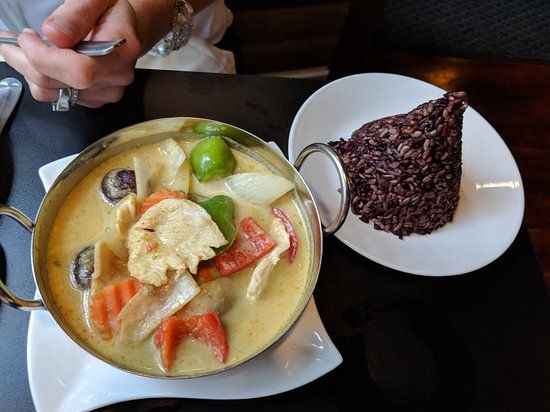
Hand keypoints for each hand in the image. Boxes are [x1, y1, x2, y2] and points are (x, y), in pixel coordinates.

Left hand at [0, 0, 141, 107]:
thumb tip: (54, 34)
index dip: (45, 58)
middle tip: (16, 40)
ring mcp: (106, 91)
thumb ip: (76, 14)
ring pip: (52, 92)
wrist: (125, 28)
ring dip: (31, 71)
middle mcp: (116, 75)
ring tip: (26, 50)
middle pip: (60, 83)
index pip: (80, 70)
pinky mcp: (94, 99)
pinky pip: (58, 97)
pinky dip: (43, 79)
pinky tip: (45, 62)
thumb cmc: (110, 11)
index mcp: (121, 50)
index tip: (28, 38)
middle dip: (27, 61)